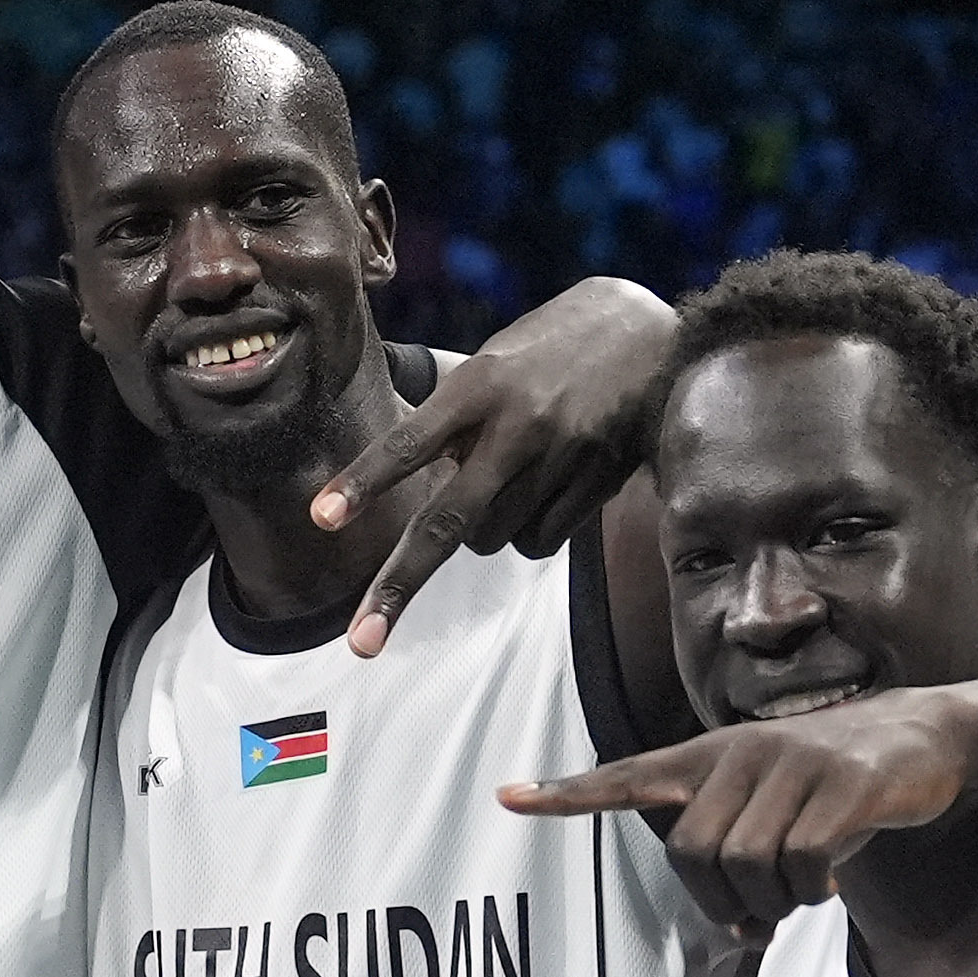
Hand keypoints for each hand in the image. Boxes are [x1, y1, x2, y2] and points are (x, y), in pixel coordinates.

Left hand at [305, 276, 678, 658]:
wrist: (656, 334)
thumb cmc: (553, 347)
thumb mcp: (495, 359)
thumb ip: (454, 417)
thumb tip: (412, 479)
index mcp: (482, 384)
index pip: (410, 442)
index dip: (364, 483)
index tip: (322, 519)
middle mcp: (518, 425)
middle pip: (447, 522)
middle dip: (399, 585)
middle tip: (361, 642)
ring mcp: (561, 459)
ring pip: (490, 540)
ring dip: (477, 531)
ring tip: (502, 481)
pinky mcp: (596, 484)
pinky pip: (535, 543)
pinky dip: (524, 532)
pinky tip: (541, 491)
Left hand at [505, 692, 977, 931]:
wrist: (927, 733)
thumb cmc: (836, 782)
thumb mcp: (774, 797)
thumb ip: (738, 852)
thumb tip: (736, 930)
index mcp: (714, 757)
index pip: (629, 774)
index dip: (569, 792)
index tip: (508, 797)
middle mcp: (743, 753)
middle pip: (693, 854)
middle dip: (721, 902)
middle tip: (758, 916)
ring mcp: (793, 765)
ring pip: (747, 863)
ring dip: (772, 901)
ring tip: (802, 892)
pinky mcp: (844, 785)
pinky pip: (802, 863)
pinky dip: (812, 891)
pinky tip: (831, 881)